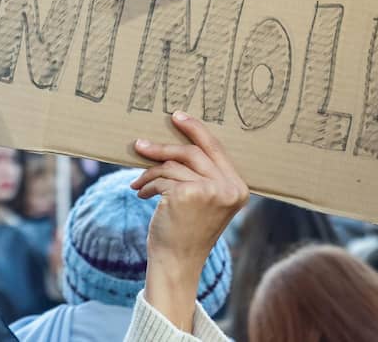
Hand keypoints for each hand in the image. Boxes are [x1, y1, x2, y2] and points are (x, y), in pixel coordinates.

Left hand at [130, 110, 248, 330]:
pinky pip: (161, 178)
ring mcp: (210, 191)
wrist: (176, 261)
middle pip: (192, 152)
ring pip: (172, 165)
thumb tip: (177, 141)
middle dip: (162, 147)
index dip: (195, 129)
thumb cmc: (186, 230)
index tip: (177, 116)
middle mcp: (229, 188)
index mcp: (238, 187)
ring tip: (139, 183)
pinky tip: (142, 194)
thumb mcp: (202, 199)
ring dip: (151, 173)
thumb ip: (200, 174)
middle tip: (139, 144)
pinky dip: (148, 184)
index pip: (215, 149)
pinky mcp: (187, 194)